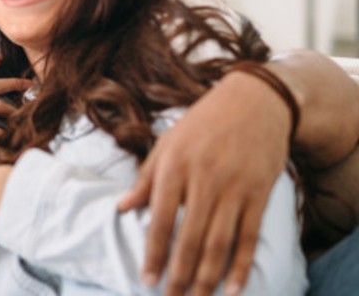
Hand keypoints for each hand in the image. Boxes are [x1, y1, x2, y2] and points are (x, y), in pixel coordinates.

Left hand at [117, 71, 291, 295]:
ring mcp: (234, 189)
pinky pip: (249, 238)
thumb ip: (146, 178)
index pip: (160, 219)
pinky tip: (233, 290)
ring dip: (207, 278)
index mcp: (175, 166)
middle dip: (179, 275)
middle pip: (190, 239)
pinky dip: (242, 267)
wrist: (253, 103)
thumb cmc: (202, 123)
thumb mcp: (168, 143)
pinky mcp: (258, 195)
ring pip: (219, 244)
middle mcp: (204, 180)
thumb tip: (122, 208)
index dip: (154, 253)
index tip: (147, 280)